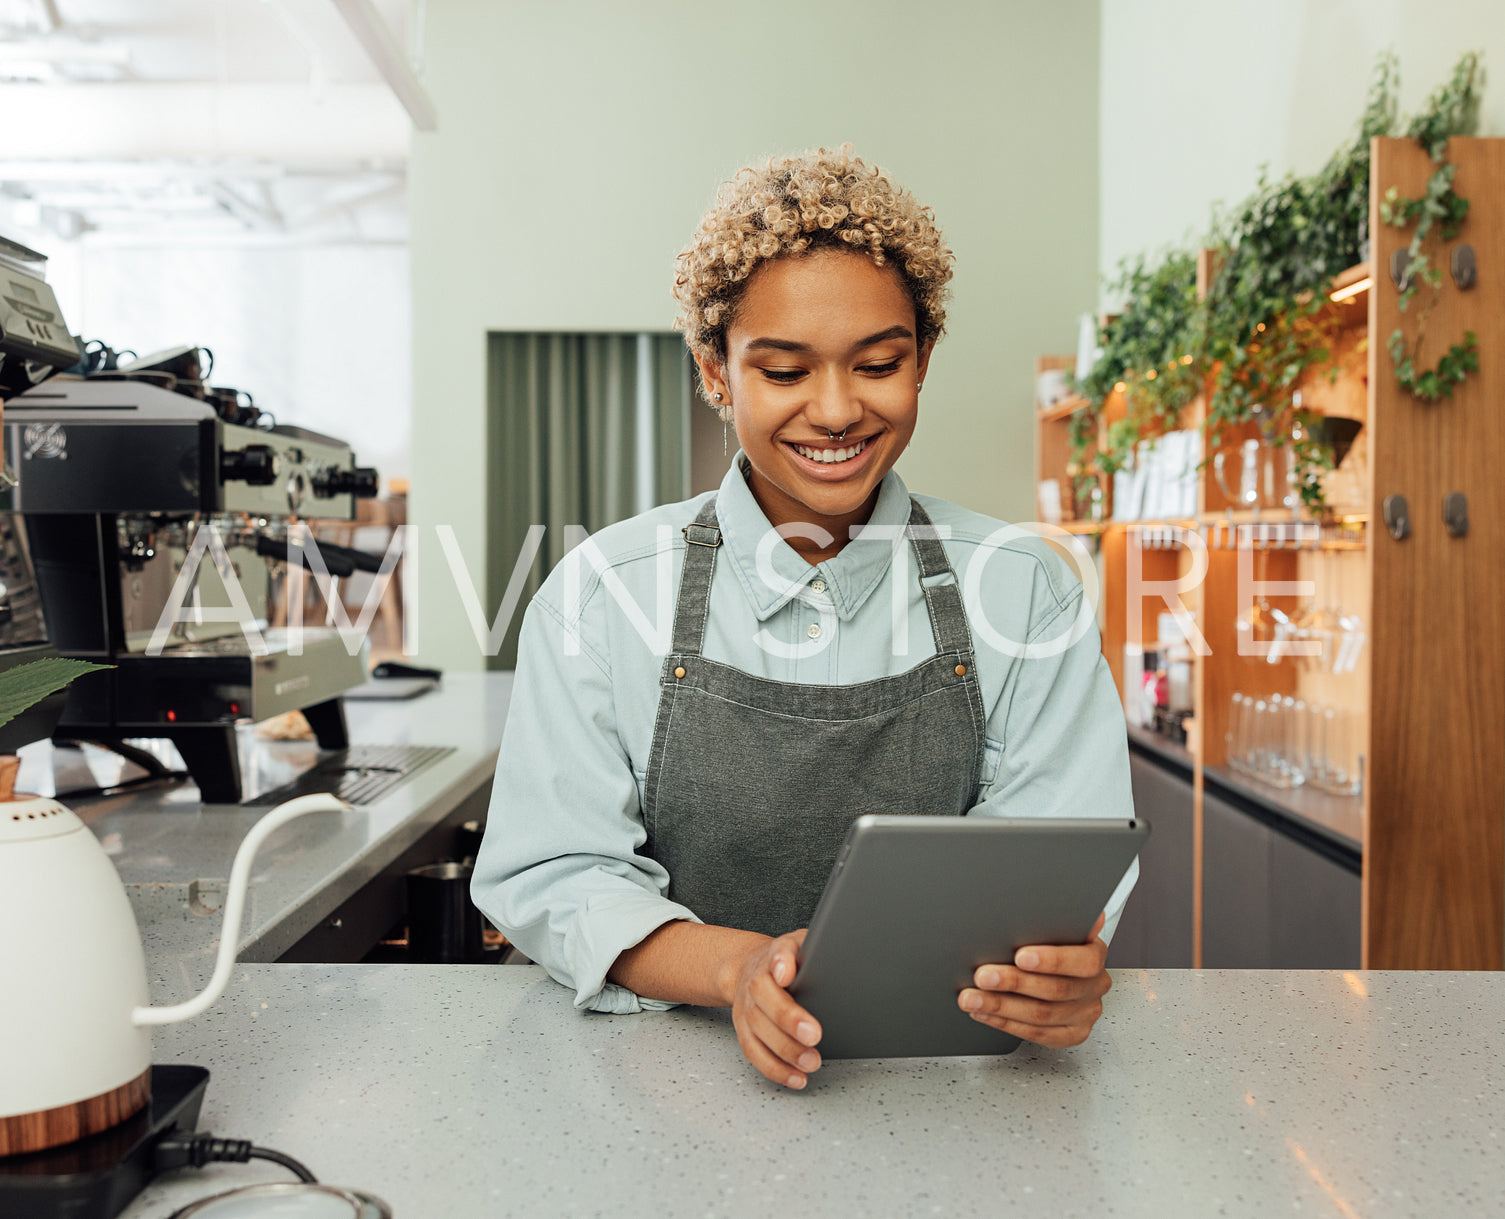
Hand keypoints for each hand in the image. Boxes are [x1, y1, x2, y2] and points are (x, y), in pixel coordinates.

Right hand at [730, 928, 821, 1088]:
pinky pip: (754, 1052)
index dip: (780, 963)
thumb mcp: (802, 944)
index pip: (776, 954)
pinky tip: (796, 1077)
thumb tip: (833, 960)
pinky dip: (774, 1068)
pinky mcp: (744, 1031)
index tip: (786, 974)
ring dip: (785, 1050)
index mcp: (773, 955)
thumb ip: (815, 950)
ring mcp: (746, 1007)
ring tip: (811, 1062)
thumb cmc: (788, 959)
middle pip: (764, 997)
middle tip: (814, 1035)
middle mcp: (754, 981)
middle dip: (788, 1019)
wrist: (751, 968)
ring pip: (757, 1030)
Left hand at [957, 911, 1110, 1047]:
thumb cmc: (1049, 942)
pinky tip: (983, 1013)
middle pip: (1056, 990)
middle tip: (982, 976)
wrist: (1057, 971)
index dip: (1052, 960)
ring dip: (1000, 1006)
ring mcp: (1084, 1013)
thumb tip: (1038, 898)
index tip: (1020, 956)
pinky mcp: (1071, 1035)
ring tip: (972, 998)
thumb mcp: (1052, 926)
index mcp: (1094, 954)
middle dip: (1013, 983)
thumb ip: (1049, 918)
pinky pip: (1035, 1034)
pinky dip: (1004, 1023)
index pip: (1083, 961)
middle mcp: (1094, 986)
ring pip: (1041, 1015)